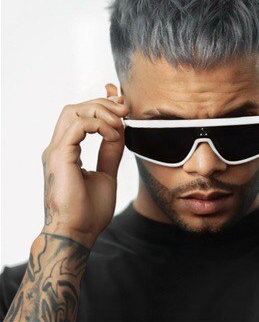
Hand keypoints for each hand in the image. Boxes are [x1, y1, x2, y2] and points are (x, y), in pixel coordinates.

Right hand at [40, 84, 128, 248]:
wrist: (78, 233)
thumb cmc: (89, 211)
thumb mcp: (106, 174)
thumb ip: (110, 153)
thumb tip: (119, 132)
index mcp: (67, 151)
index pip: (79, 117)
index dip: (101, 107)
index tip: (123, 108)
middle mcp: (58, 148)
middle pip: (75, 108)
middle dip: (101, 103)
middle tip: (124, 109)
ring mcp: (56, 151)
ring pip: (74, 111)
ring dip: (101, 110)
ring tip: (120, 121)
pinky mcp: (60, 156)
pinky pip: (78, 126)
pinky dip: (99, 124)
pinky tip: (113, 134)